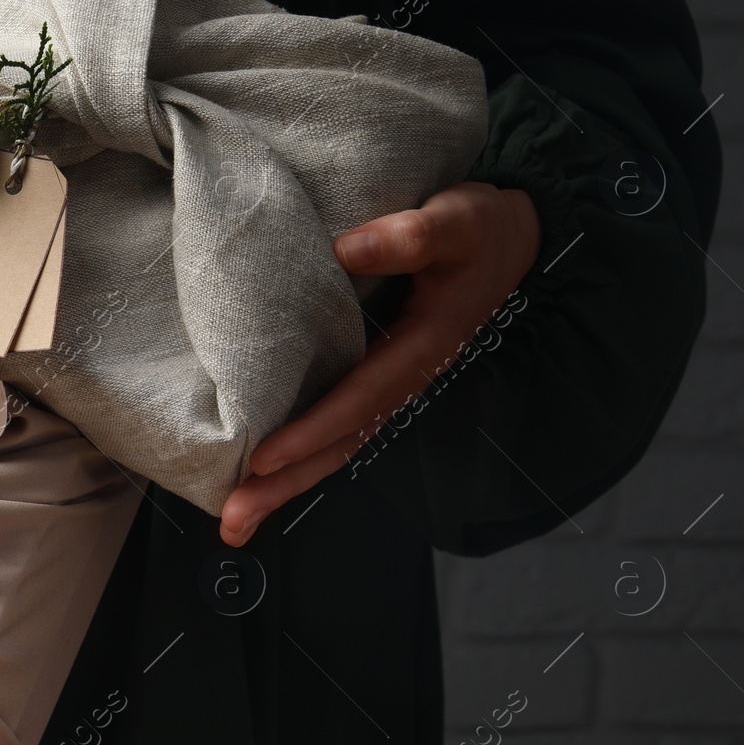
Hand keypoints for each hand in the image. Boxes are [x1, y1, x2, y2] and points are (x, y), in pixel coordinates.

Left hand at [218, 180, 540, 545]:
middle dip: (284, 485)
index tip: (263, 459)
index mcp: (420, 348)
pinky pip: (334, 426)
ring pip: (334, 445)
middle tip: (233, 523)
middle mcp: (402, 378)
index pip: (356, 400)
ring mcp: (388, 384)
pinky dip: (299, 456)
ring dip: (284, 485)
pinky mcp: (375, 377)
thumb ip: (408, 236)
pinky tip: (263, 477)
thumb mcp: (454, 221)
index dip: (310, 431)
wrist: (510, 240)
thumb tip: (346, 249)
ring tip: (235, 521)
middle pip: (338, 443)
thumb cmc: (478, 229)